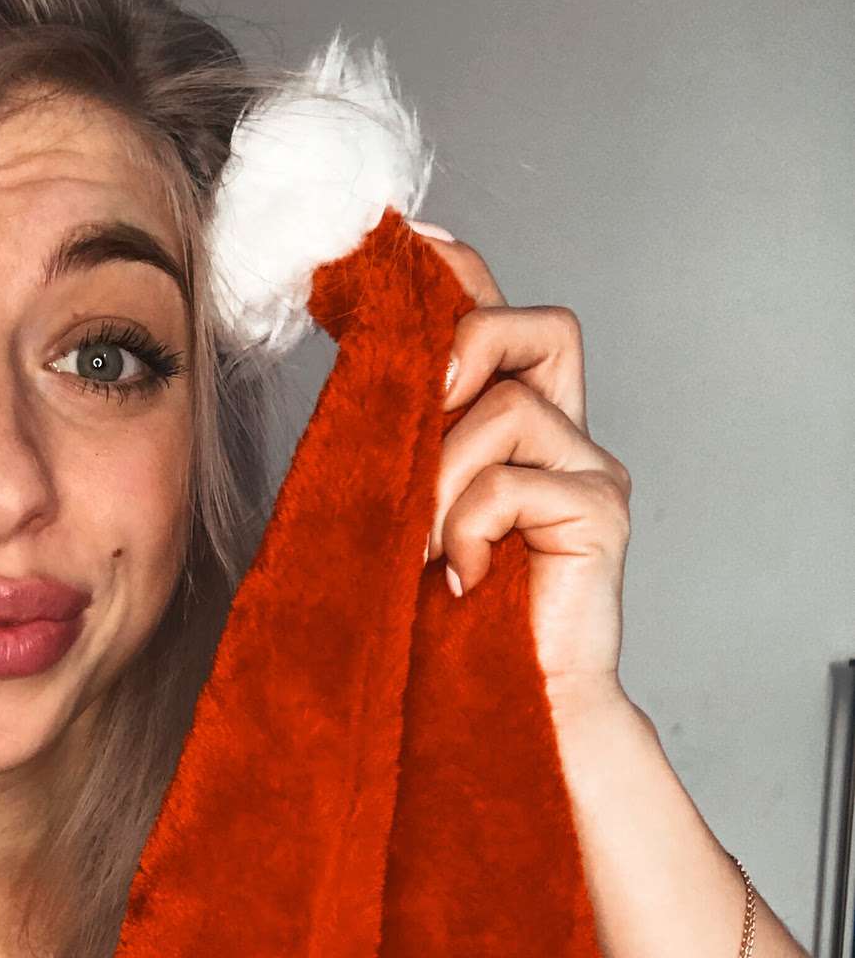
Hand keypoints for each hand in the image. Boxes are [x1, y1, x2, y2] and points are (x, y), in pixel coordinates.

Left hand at [408, 221, 633, 714]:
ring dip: (439, 476)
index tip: (410, 243)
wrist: (498, 714)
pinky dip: (465, 526)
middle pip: (539, 327)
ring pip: (507, 407)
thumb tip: (357, 362)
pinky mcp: (599, 514)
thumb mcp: (403, 514)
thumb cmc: (443, 627)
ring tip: (422, 549)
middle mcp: (564, 438)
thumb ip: (400, 442)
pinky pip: (512, 480)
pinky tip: (459, 577)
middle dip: (467, 346)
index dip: (462, 273)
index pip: (500, 318)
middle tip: (422, 408)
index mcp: (515, 430)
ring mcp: (588, 473)